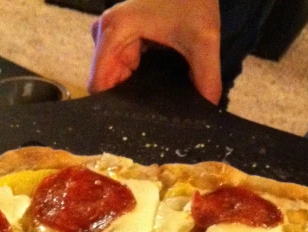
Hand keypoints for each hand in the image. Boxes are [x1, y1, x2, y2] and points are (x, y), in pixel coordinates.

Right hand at [87, 0, 221, 104]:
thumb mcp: (204, 40)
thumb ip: (207, 78)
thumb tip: (208, 110)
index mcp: (114, 30)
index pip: (100, 85)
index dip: (115, 109)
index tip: (137, 125)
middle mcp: (104, 33)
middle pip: (107, 85)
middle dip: (128, 102)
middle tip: (154, 116)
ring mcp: (110, 36)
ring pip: (114, 80)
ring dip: (133, 92)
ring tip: (158, 102)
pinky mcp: (119, 39)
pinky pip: (121, 70)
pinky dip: (137, 81)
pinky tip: (155, 89)